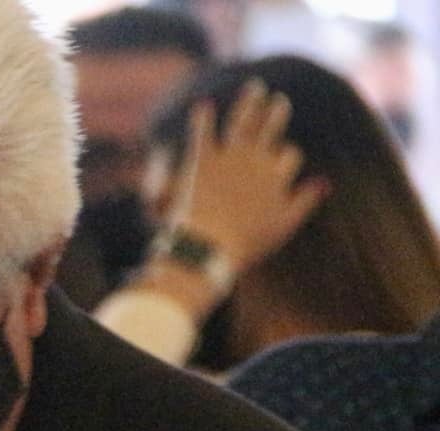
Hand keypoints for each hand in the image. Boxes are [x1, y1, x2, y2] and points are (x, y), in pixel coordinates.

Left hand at [171, 79, 329, 272]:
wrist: (209, 247)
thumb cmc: (246, 244)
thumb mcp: (283, 226)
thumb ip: (305, 202)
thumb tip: (325, 182)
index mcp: (277, 176)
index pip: (289, 155)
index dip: (286, 156)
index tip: (283, 156)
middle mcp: (257, 161)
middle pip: (272, 129)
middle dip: (276, 114)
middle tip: (278, 100)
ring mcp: (230, 158)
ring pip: (244, 122)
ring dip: (250, 103)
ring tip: (254, 87)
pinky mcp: (203, 161)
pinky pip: (203, 134)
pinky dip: (202, 120)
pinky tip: (202, 105)